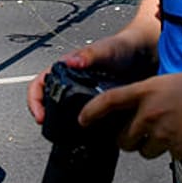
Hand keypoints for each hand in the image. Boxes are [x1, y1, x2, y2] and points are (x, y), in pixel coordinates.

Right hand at [26, 32, 152, 124]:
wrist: (146, 55)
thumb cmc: (123, 47)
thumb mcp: (105, 49)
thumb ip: (89, 54)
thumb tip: (70, 61)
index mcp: (66, 69)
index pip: (40, 84)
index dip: (35, 100)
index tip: (40, 115)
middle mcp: (73, 83)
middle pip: (49, 103)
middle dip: (48, 117)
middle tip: (53, 130)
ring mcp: (85, 96)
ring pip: (66, 114)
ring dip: (65, 125)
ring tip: (71, 135)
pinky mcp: (98, 106)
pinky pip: (86, 121)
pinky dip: (85, 129)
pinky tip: (91, 135)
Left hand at [82, 71, 181, 159]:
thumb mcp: (168, 82)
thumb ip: (149, 97)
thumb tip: (138, 113)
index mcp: (146, 91)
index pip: (109, 101)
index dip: (91, 112)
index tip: (82, 120)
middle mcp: (150, 114)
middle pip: (123, 138)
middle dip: (127, 139)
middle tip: (137, 135)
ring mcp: (163, 134)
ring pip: (144, 150)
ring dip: (151, 146)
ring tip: (169, 133)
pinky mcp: (178, 150)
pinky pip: (168, 155)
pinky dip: (174, 150)